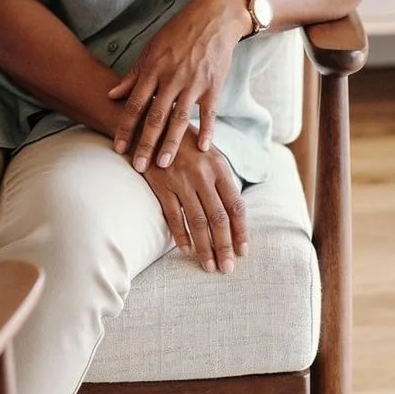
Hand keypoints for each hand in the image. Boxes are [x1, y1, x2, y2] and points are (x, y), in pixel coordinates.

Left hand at [107, 0, 248, 171]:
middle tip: (138, 166)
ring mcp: (194, 83)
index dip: (125, 127)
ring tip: (164, 164)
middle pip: (155, 116)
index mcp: (153, 69)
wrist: (212, 18)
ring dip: (172, 143)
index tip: (118, 148)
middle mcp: (171, 78)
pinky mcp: (214, 85)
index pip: (135, 104)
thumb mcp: (150, 50)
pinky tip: (202, 148)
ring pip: (180, 118)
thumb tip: (112, 95)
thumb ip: (133, 76)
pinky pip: (209, 112)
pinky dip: (207, 129)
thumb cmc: (177, 34)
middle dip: (145, 143)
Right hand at [141, 130, 247, 273]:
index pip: (236, 206)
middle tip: (227, 268)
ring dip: (205, 248)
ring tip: (210, 266)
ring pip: (197, 221)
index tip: (243, 251)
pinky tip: (187, 250)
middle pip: (218, 218)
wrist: (151, 125)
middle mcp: (203, 175)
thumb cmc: (184, 143)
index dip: (241, 231)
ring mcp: (181, 180)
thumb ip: (221, 180)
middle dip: (224, 246)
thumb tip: (234, 213)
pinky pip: (173, 216)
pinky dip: (181, 235)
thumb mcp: (209, 154)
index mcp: (219, 168)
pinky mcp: (161, 184)